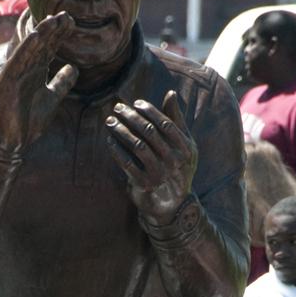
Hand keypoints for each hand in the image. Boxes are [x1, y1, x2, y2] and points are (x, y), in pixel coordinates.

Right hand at [0, 12, 78, 153]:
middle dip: (52, 30)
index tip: (71, 23)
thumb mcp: (51, 99)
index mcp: (34, 72)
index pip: (47, 49)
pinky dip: (25, 48)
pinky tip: (35, 36)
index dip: (58, 36)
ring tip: (53, 20)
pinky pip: (16, 62)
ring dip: (41, 34)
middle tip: (67, 15)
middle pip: (39, 46)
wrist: (11, 144)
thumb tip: (75, 68)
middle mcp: (23, 70)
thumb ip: (62, 83)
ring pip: (28, 50)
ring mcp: (12, 74)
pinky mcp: (4, 82)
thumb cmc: (28, 123)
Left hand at [106, 91, 197, 224]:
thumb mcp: (183, 145)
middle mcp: (175, 161)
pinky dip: (116, 150)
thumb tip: (170, 93)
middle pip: (150, 132)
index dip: (151, 111)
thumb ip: (176, 119)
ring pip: (137, 146)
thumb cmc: (177, 166)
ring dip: (121, 130)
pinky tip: (109, 139)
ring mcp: (160, 173)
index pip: (166, 124)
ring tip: (110, 120)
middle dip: (132, 117)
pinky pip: (127, 163)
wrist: (173, 203)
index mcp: (186, 148)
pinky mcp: (145, 184)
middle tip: (118, 107)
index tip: (136, 103)